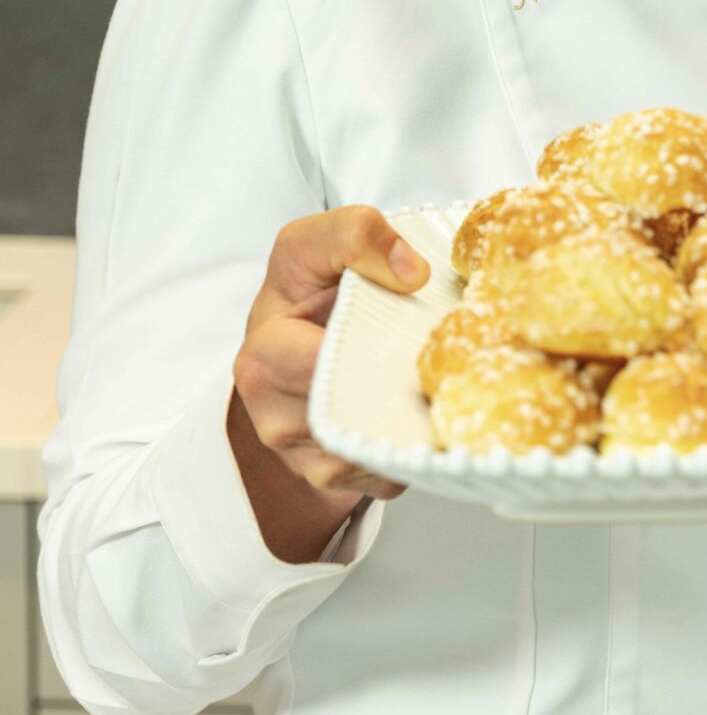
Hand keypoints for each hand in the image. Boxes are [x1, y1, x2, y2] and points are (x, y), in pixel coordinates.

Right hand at [229, 206, 430, 555]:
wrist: (301, 328)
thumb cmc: (305, 287)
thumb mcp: (319, 240)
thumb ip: (357, 235)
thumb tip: (411, 274)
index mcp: (262, 361)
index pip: (327, 370)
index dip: (374, 347)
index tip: (407, 327)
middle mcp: (275, 421)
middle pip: (359, 417)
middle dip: (400, 387)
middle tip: (435, 357)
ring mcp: (305, 459)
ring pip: (377, 452)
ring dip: (411, 419)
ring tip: (427, 377)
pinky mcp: (337, 479)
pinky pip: (387, 475)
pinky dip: (410, 445)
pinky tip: (415, 405)